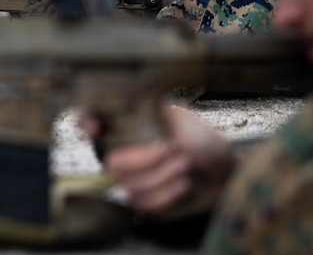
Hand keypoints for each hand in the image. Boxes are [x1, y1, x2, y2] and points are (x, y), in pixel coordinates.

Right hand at [80, 106, 235, 214]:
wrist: (227, 171)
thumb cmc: (205, 140)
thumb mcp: (184, 117)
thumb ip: (161, 111)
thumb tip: (149, 107)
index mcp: (129, 125)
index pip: (89, 120)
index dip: (85, 123)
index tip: (96, 127)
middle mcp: (124, 151)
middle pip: (111, 163)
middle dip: (144, 160)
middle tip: (172, 150)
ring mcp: (133, 179)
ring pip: (130, 186)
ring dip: (162, 177)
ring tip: (186, 166)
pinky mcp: (146, 201)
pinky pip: (143, 205)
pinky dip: (166, 196)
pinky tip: (183, 185)